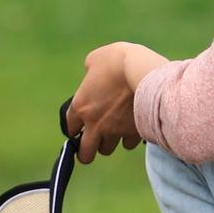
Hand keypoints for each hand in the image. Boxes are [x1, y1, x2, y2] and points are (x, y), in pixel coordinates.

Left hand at [68, 42, 165, 163]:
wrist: (144, 70)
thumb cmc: (118, 60)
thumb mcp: (96, 58)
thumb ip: (90, 72)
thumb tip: (91, 75)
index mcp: (81, 107)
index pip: (70, 129)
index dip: (75, 128)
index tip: (81, 126)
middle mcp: (95, 124)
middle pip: (85, 154)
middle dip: (88, 148)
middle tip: (95, 140)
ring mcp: (114, 131)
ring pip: (107, 149)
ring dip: (110, 141)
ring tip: (116, 129)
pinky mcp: (133, 132)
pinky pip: (128, 143)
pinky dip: (129, 137)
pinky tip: (132, 125)